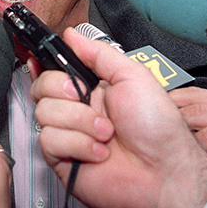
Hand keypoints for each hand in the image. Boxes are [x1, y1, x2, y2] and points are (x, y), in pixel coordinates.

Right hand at [31, 29, 206, 207]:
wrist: (165, 172)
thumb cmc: (159, 128)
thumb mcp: (133, 76)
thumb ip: (100, 53)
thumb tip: (72, 35)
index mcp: (91, 88)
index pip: (54, 70)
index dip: (45, 64)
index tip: (40, 60)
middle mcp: (77, 110)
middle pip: (42, 88)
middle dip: (64, 90)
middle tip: (87, 98)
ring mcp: (70, 135)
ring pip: (44, 113)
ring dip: (80, 121)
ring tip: (106, 133)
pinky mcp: (63, 160)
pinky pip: (50, 141)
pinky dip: (79, 144)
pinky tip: (100, 152)